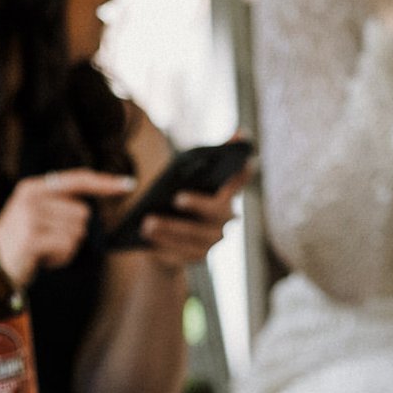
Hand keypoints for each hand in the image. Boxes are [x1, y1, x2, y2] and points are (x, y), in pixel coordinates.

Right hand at [0, 169, 135, 280]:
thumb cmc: (16, 247)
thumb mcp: (34, 218)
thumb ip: (59, 207)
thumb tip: (91, 209)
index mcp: (33, 188)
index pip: (77, 179)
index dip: (104, 182)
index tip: (128, 185)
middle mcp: (31, 197)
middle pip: (83, 214)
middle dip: (72, 234)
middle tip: (46, 243)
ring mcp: (30, 216)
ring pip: (77, 233)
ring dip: (65, 249)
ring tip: (41, 251)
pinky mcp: (31, 238)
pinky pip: (67, 247)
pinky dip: (60, 259)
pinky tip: (41, 260)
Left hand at [132, 161, 251, 270]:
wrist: (168, 236)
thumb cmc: (178, 197)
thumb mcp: (186, 176)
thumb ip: (207, 157)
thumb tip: (238, 136)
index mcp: (224, 195)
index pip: (237, 181)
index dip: (242, 173)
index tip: (246, 162)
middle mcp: (225, 219)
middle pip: (215, 211)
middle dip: (197, 204)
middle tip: (176, 198)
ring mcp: (212, 240)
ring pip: (192, 235)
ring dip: (169, 228)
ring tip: (147, 223)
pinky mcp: (197, 256)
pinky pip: (180, 253)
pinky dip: (162, 246)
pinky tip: (146, 240)